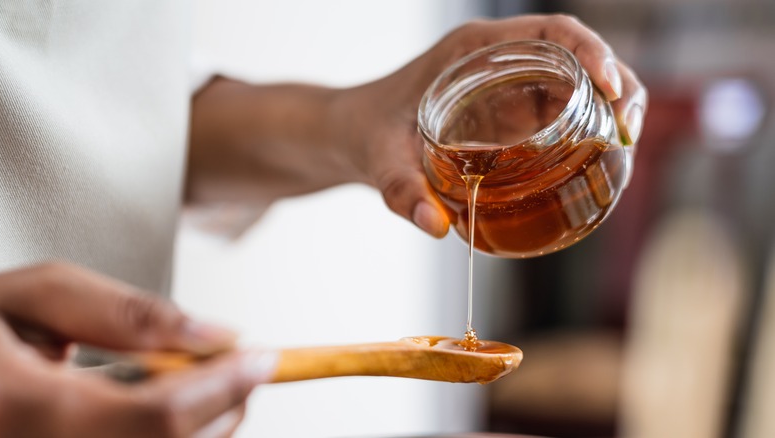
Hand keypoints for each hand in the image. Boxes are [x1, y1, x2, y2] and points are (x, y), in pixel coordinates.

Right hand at [0, 263, 274, 437]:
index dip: (224, 387)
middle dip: (223, 408)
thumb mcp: (32, 297)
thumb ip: (126, 313)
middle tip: (238, 366)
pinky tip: (158, 407)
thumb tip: (215, 334)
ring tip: (195, 381)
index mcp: (24, 413)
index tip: (264, 357)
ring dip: (202, 426)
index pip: (159, 418)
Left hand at [334, 14, 647, 237]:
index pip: (551, 30)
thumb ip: (402, 191)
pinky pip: (562, 115)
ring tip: (624, 153)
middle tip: (628, 133)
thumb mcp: (379, 160)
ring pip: (578, 86)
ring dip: (611, 112)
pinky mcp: (511, 114)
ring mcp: (509, 87)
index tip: (609, 87)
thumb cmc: (365, 133)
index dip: (592, 50)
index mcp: (473, 49)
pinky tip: (598, 166)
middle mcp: (499, 60)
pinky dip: (588, 133)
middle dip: (618, 86)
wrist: (352, 135)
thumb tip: (437, 226)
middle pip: (579, 56)